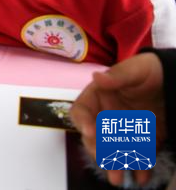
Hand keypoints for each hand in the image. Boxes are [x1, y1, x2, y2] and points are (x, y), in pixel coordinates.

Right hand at [70, 52, 165, 186]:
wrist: (174, 80)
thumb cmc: (149, 70)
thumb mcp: (134, 69)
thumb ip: (117, 76)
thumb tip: (97, 77)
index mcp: (98, 97)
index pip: (82, 111)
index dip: (82, 122)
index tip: (90, 132)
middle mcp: (107, 116)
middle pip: (96, 137)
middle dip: (98, 151)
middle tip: (104, 162)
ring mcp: (125, 130)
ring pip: (115, 150)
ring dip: (115, 165)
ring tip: (118, 180)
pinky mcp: (143, 140)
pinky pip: (139, 156)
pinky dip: (140, 168)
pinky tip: (141, 177)